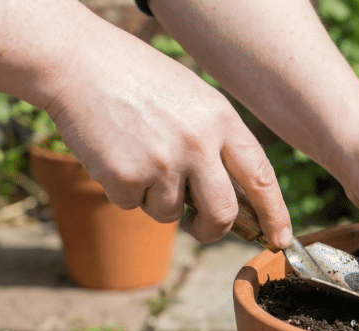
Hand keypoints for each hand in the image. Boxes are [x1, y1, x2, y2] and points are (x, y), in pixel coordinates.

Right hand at [42, 27, 292, 247]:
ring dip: (157, 199)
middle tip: (201, 228)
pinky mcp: (126, 178)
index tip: (280, 239)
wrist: (78, 64)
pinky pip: (134, 205)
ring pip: (172, 213)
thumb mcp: (196, 101)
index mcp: (222, 121)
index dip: (275, 214)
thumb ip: (219, 144)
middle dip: (214, 230)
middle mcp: (198, 144)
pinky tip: (116, 155)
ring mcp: (162, 162)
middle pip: (223, 214)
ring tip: (140, 155)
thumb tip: (239, 200)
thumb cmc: (141, 82)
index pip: (261, 177)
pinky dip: (125, 190)